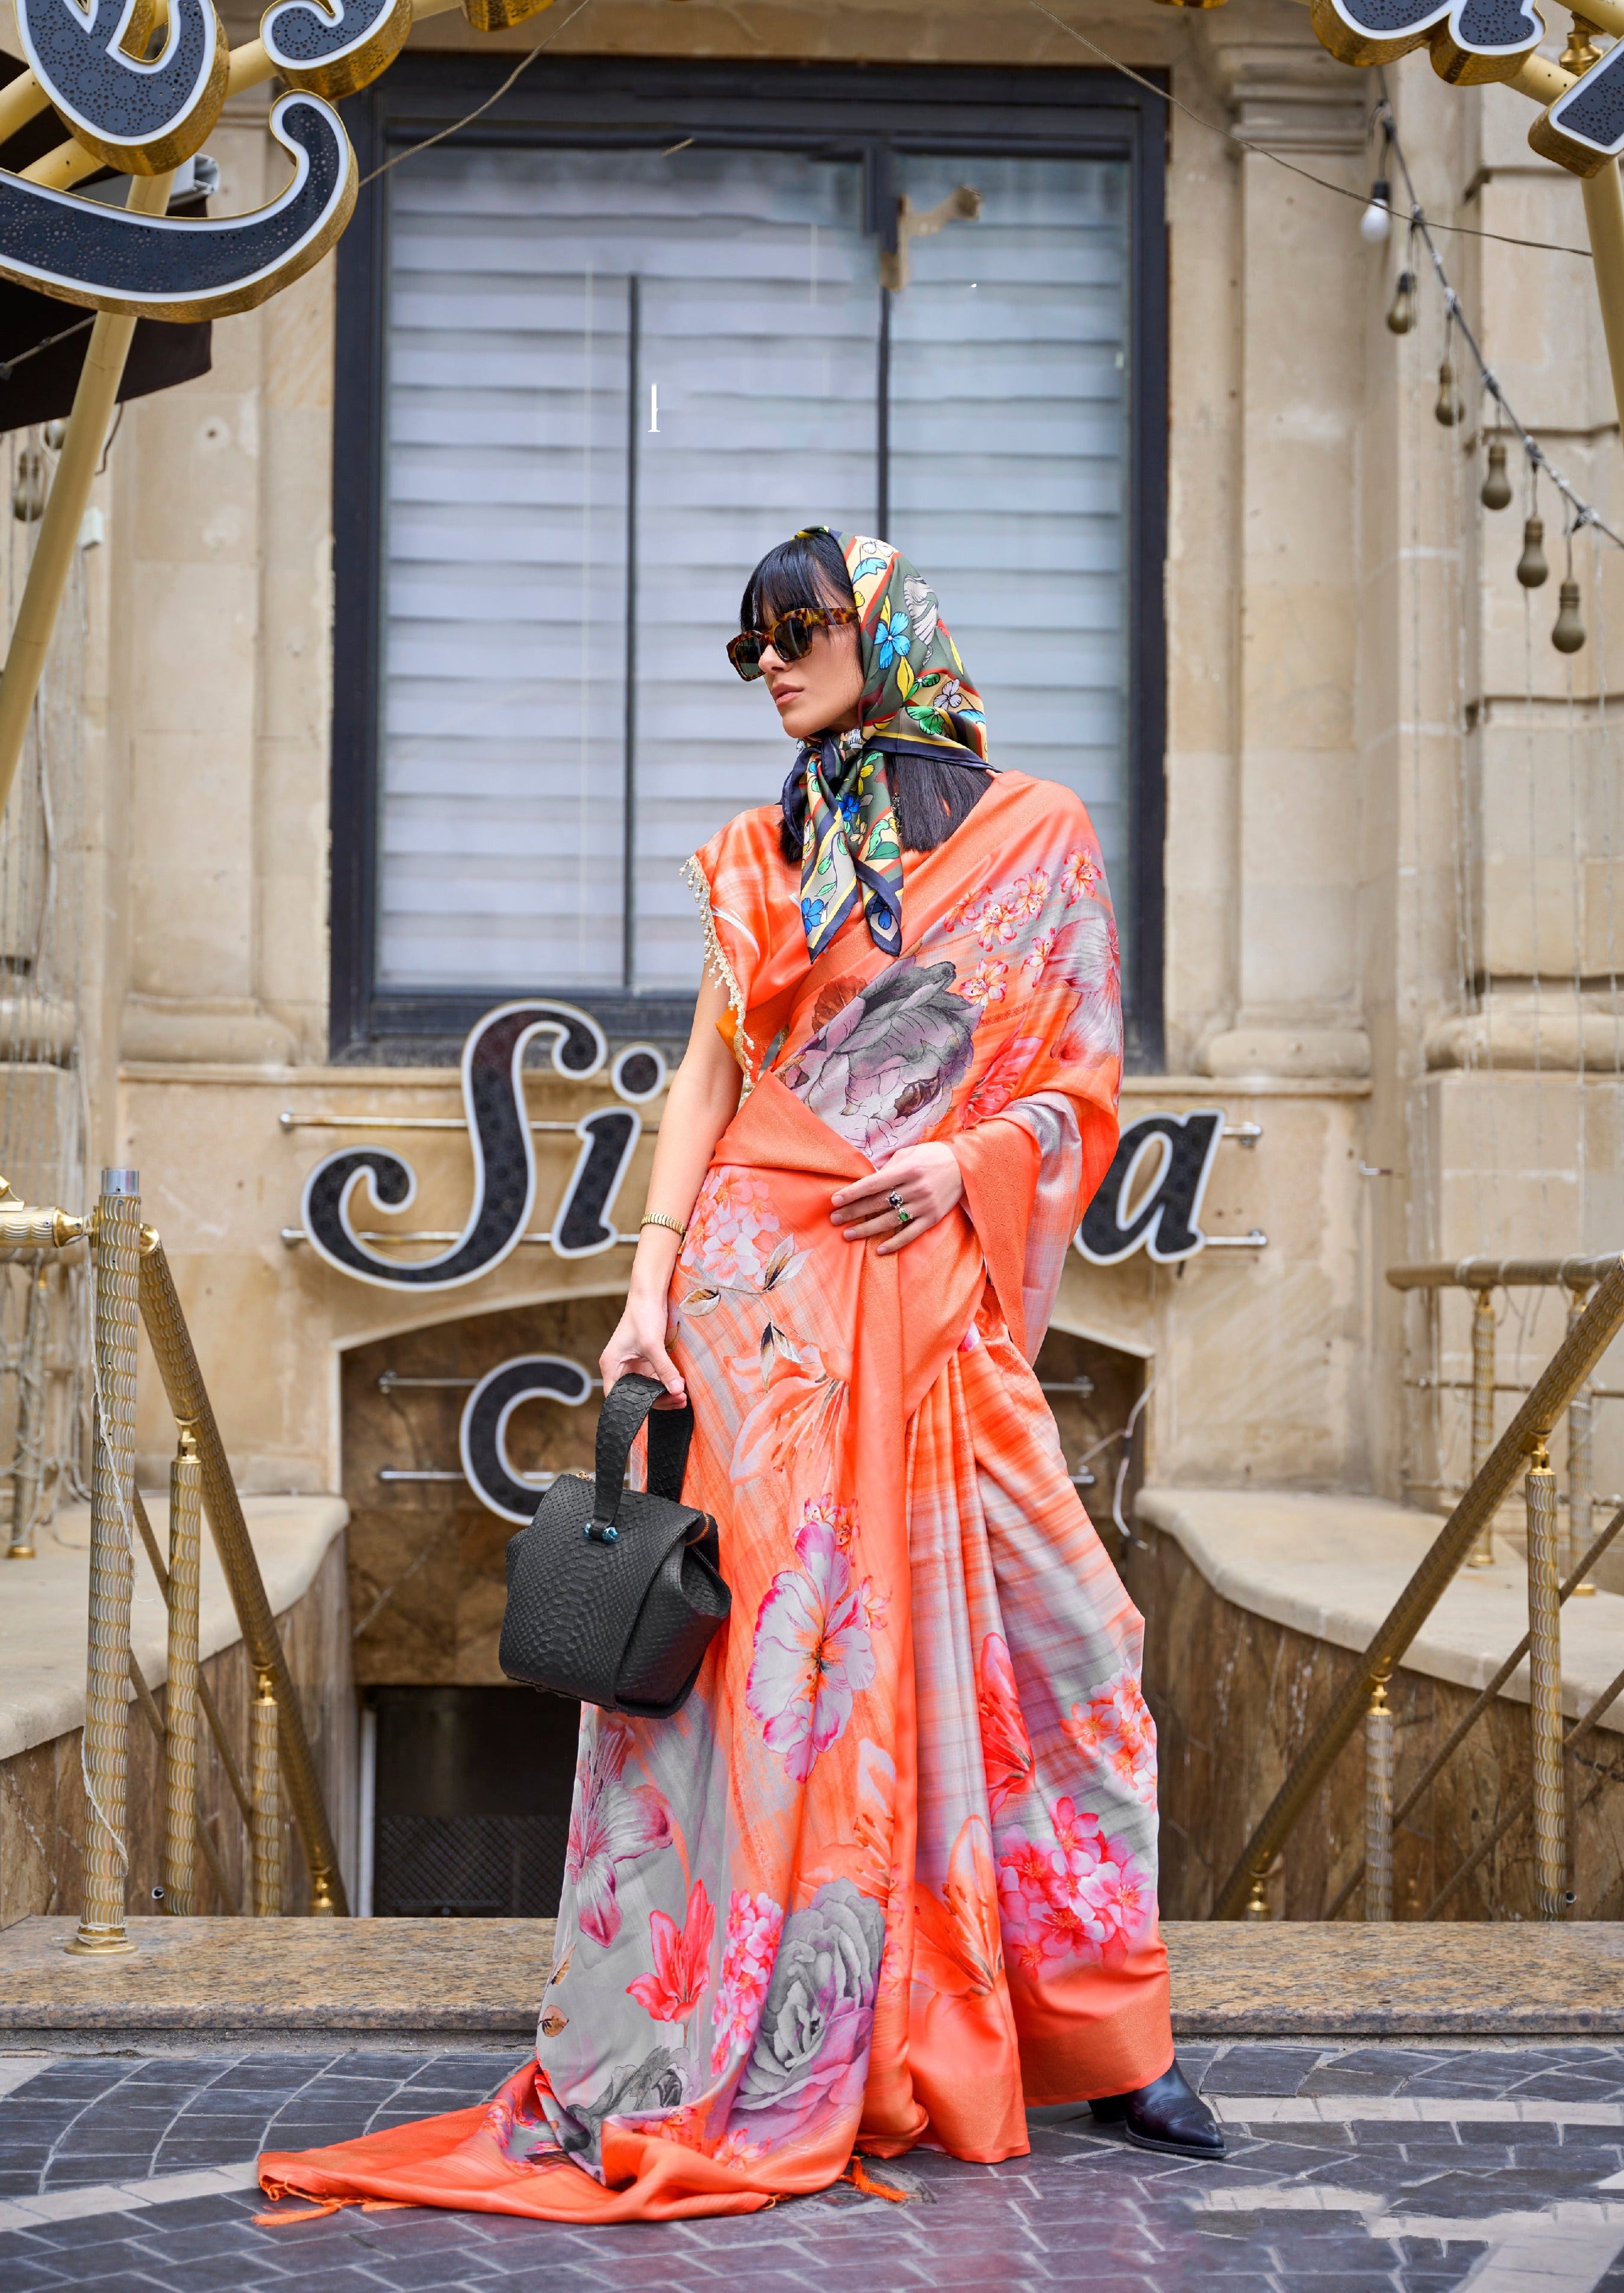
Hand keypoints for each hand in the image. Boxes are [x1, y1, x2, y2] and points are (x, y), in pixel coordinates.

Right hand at [600, 1290, 685, 1404]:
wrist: (650, 1296)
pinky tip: (680, 1387)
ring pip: (647, 1388)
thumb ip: (664, 1369)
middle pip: (635, 1395)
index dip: (632, 1407)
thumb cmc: (642, 1316)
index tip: (652, 1411)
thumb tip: (676, 1390)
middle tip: (678, 1401)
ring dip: (665, 1393)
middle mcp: (620, 1368)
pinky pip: (656, 1378)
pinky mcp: (646, 1361)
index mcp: (611, 1366)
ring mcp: (633, 1365)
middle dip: (657, 1400)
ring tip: (683, 1397)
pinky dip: (667, 1383)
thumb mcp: (652, 1345)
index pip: (615, 1396)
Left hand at [830, 1141, 963, 1255]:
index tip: (834, 1200)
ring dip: (867, 1229)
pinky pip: (910, 1234)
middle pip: (878, 1203)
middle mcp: (915, 1189)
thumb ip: (888, 1166)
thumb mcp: (910, 1153)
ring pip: (890, 1221)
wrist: (966, 1166)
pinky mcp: (933, 1219)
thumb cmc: (932, 1156)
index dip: (853, 1193)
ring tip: (848, 1234)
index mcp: (908, 1170)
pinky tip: (879, 1249)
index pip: (874, 1184)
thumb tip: (866, 1181)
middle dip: (854, 1212)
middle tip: (835, 1219)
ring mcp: (925, 1206)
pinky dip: (894, 1243)